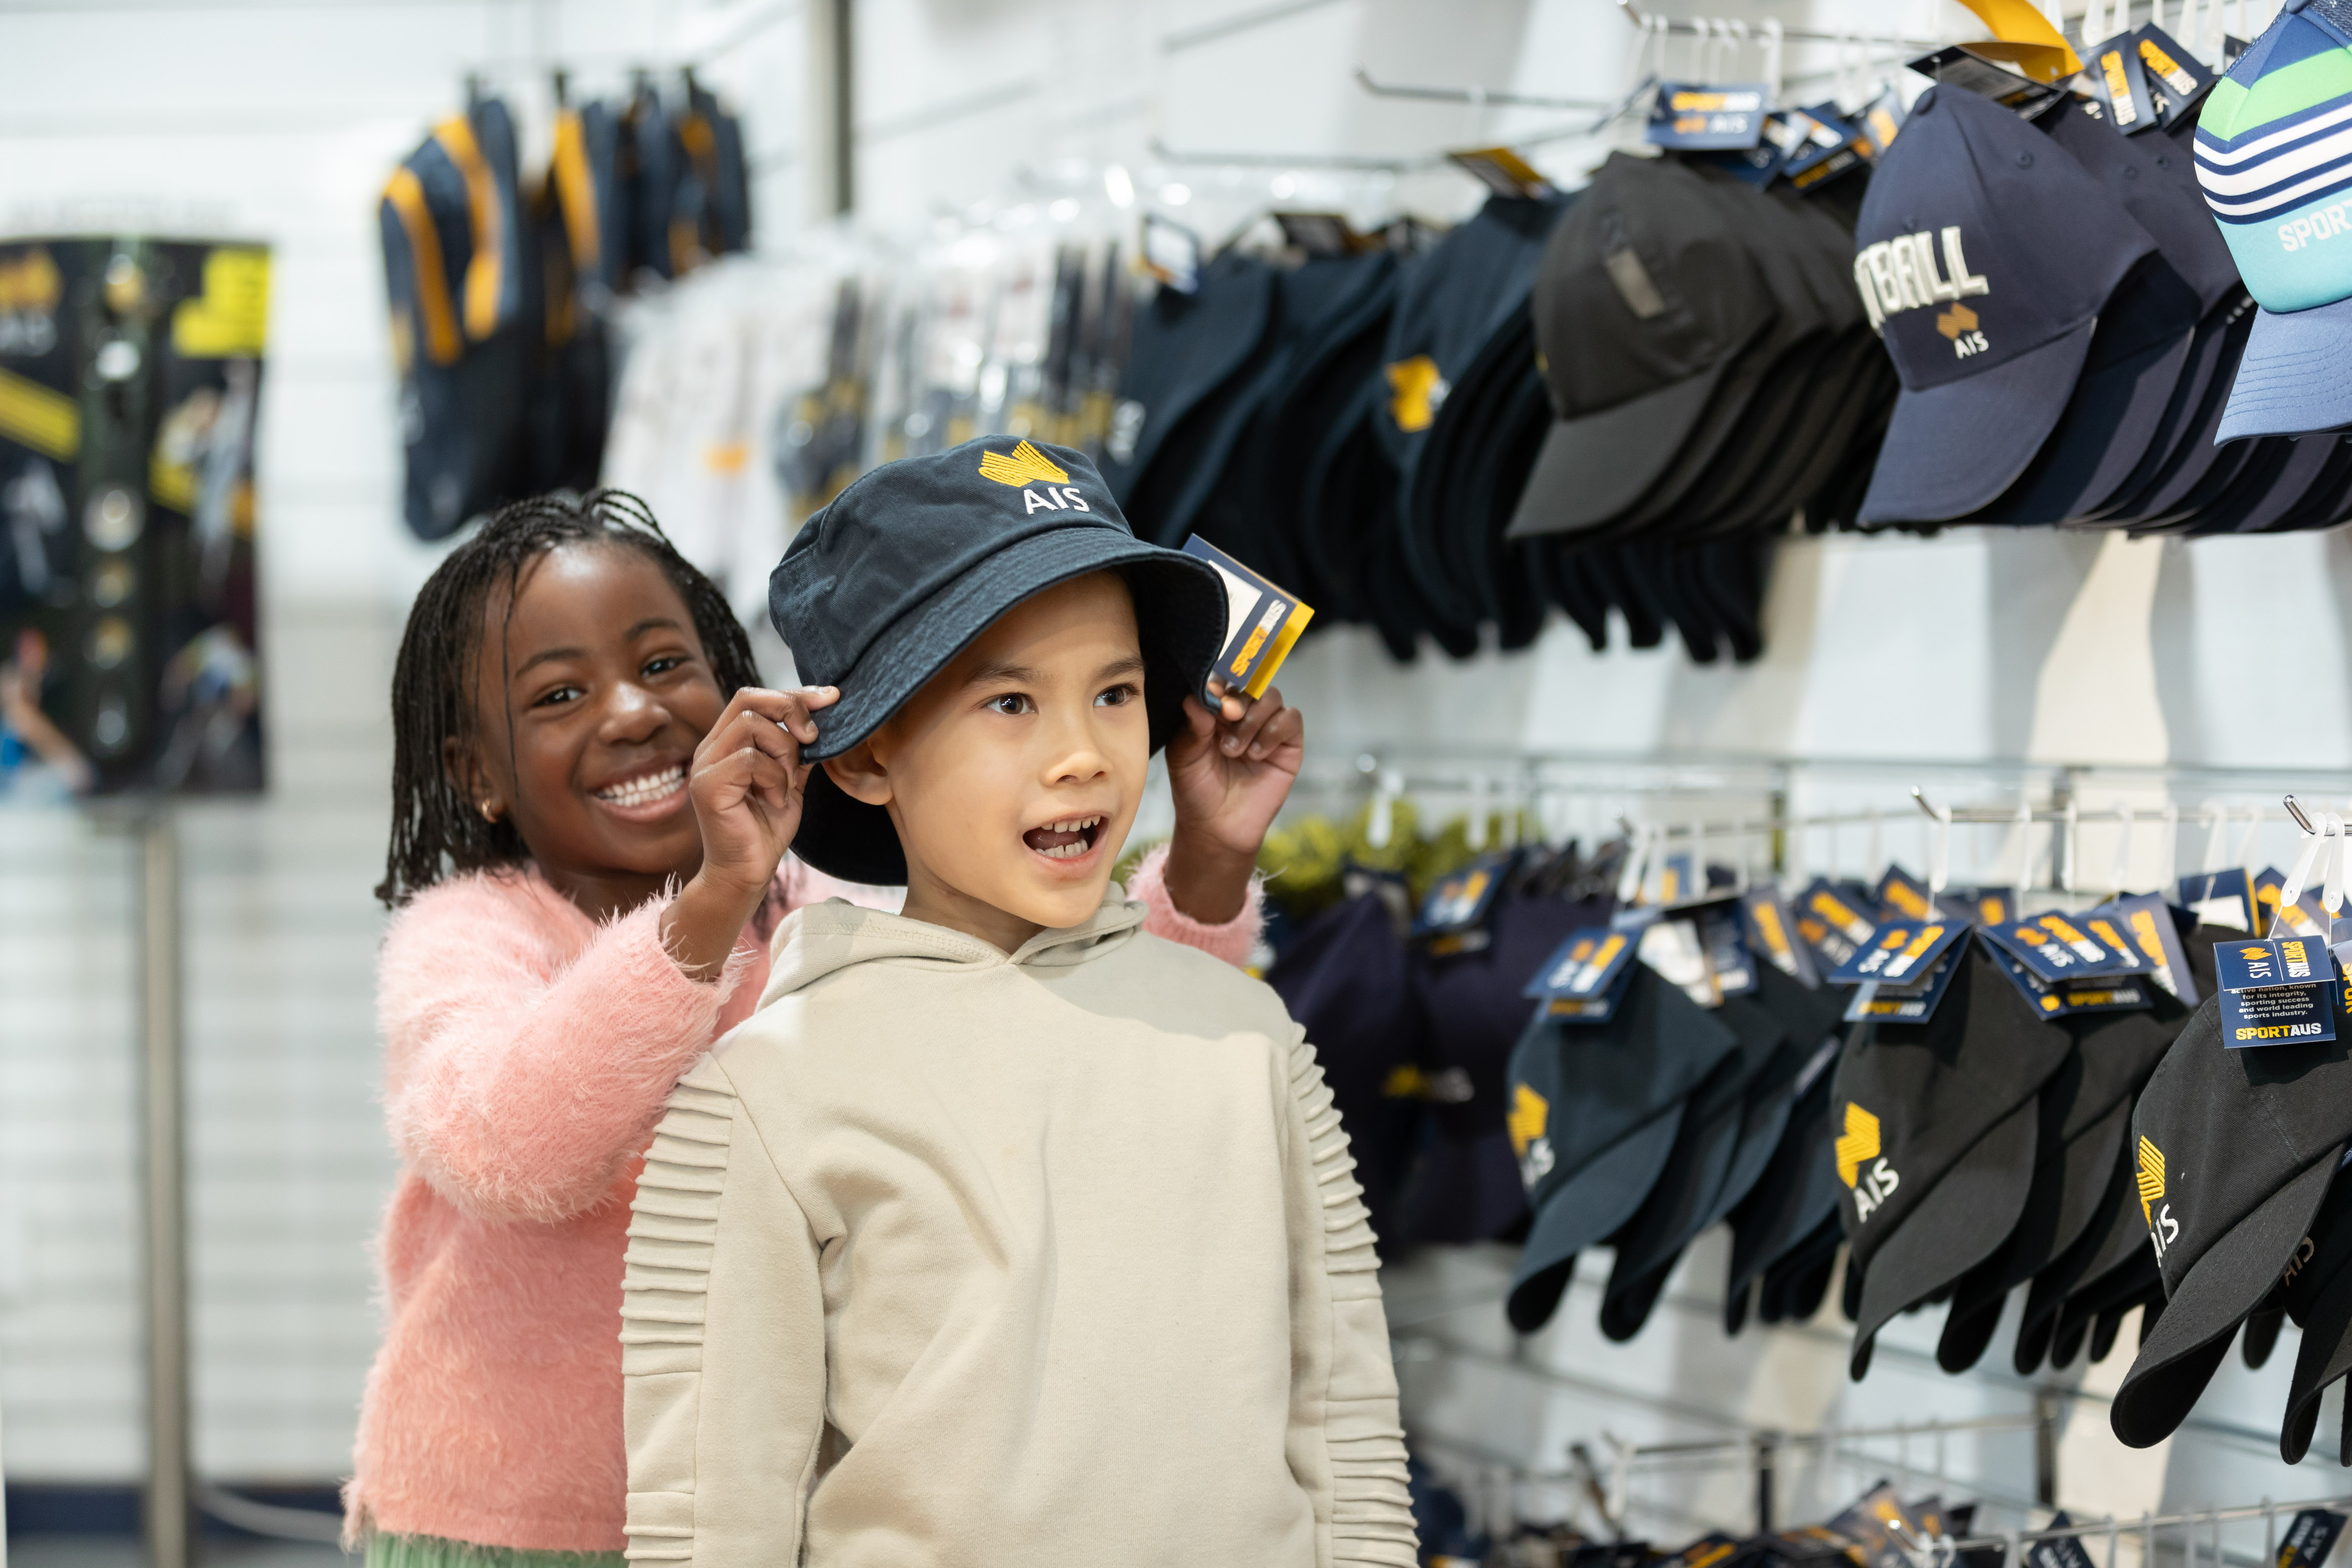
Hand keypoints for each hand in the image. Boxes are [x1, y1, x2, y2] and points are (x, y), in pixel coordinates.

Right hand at [662, 685, 836, 979]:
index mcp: (728, 742)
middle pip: (748, 698)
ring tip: (785, 782)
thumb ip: (796, 752)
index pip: (755, 697)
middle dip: (790, 709)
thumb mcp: (790, 781)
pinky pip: (748, 760)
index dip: (794, 692)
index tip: (831, 697)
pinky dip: (772, 777)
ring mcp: (705, 765)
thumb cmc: (765, 830)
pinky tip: (775, 799)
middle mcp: (711, 747)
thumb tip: (821, 719)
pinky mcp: (707, 786)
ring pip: (750, 725)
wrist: (748, 873)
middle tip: (813, 737)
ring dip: (782, 751)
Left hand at [1161, 680, 1302, 923]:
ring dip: (1254, 720)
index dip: (1220, 683)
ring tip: (1235, 750)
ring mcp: (1266, 728)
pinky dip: (1275, 731)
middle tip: (1227, 718)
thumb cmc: (1196, 791)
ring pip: (1271, 697)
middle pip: (1250, 684)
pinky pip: (1291, 719)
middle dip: (1238, 700)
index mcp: (1213, 712)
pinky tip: (1256, 753)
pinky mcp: (1288, 745)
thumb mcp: (1184, 757)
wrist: (1217, 829)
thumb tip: (1196, 697)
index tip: (1213, 696)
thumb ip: (1192, 727)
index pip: (1222, 681)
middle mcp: (1241, 715)